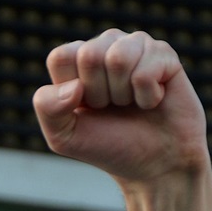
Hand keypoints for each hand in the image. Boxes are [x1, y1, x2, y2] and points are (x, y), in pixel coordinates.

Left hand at [33, 29, 208, 183]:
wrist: (153, 164)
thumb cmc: (109, 146)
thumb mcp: (64, 137)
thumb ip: (48, 109)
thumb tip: (75, 86)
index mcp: (77, 62)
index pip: (61, 57)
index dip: (72, 91)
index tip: (87, 109)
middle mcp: (105, 47)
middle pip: (89, 55)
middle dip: (99, 93)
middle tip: (112, 108)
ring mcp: (135, 46)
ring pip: (118, 58)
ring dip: (124, 94)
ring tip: (131, 104)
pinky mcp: (164, 54)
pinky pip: (145, 71)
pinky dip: (147, 97)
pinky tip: (152, 101)